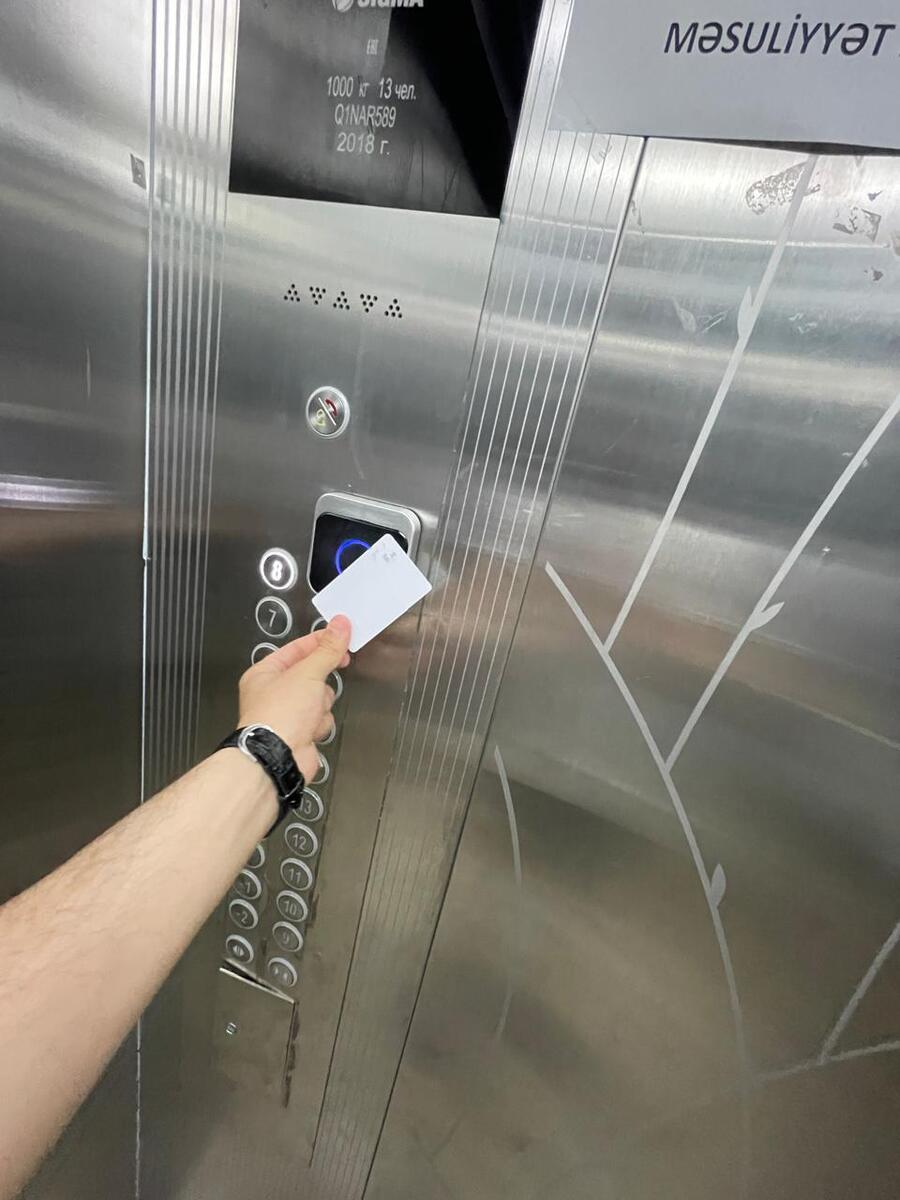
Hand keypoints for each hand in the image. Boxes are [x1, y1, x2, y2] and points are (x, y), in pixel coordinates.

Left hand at [238, 616, 350, 780]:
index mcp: (266, 673)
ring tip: (310, 712)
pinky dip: (320, 723)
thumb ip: (327, 649)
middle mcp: (274, 693)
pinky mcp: (301, 732)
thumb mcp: (307, 673)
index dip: (321, 641)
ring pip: (321, 697)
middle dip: (320, 681)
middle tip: (327, 677)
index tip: (341, 635)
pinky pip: (322, 718)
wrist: (278, 757)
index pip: (297, 648)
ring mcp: (288, 713)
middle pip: (312, 673)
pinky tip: (310, 729)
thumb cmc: (277, 716)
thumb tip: (339, 626)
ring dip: (321, 704)